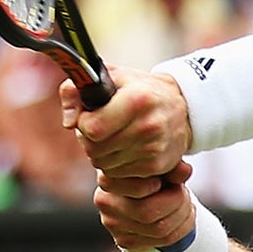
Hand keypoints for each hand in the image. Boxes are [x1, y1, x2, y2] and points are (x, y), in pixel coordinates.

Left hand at [61, 65, 193, 178]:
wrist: (183, 107)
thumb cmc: (139, 89)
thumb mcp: (109, 76)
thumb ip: (76, 89)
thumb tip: (69, 122)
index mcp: (137, 99)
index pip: (93, 128)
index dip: (84, 123)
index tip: (90, 116)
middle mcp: (148, 126)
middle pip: (95, 150)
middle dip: (89, 140)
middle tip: (99, 127)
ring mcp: (153, 149)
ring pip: (104, 166)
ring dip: (101, 153)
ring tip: (112, 137)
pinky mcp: (156, 167)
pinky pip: (118, 175)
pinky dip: (115, 164)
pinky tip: (124, 148)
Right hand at [93, 161, 195, 250]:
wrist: (144, 199)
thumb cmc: (151, 175)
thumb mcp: (161, 167)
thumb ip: (171, 167)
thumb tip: (185, 171)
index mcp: (109, 176)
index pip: (138, 188)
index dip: (158, 186)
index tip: (164, 182)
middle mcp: (104, 201)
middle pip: (147, 212)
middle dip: (176, 203)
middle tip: (183, 193)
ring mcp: (113, 224)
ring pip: (159, 229)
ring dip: (183, 216)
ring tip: (186, 203)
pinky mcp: (125, 241)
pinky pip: (164, 240)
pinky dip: (182, 229)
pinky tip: (183, 217)